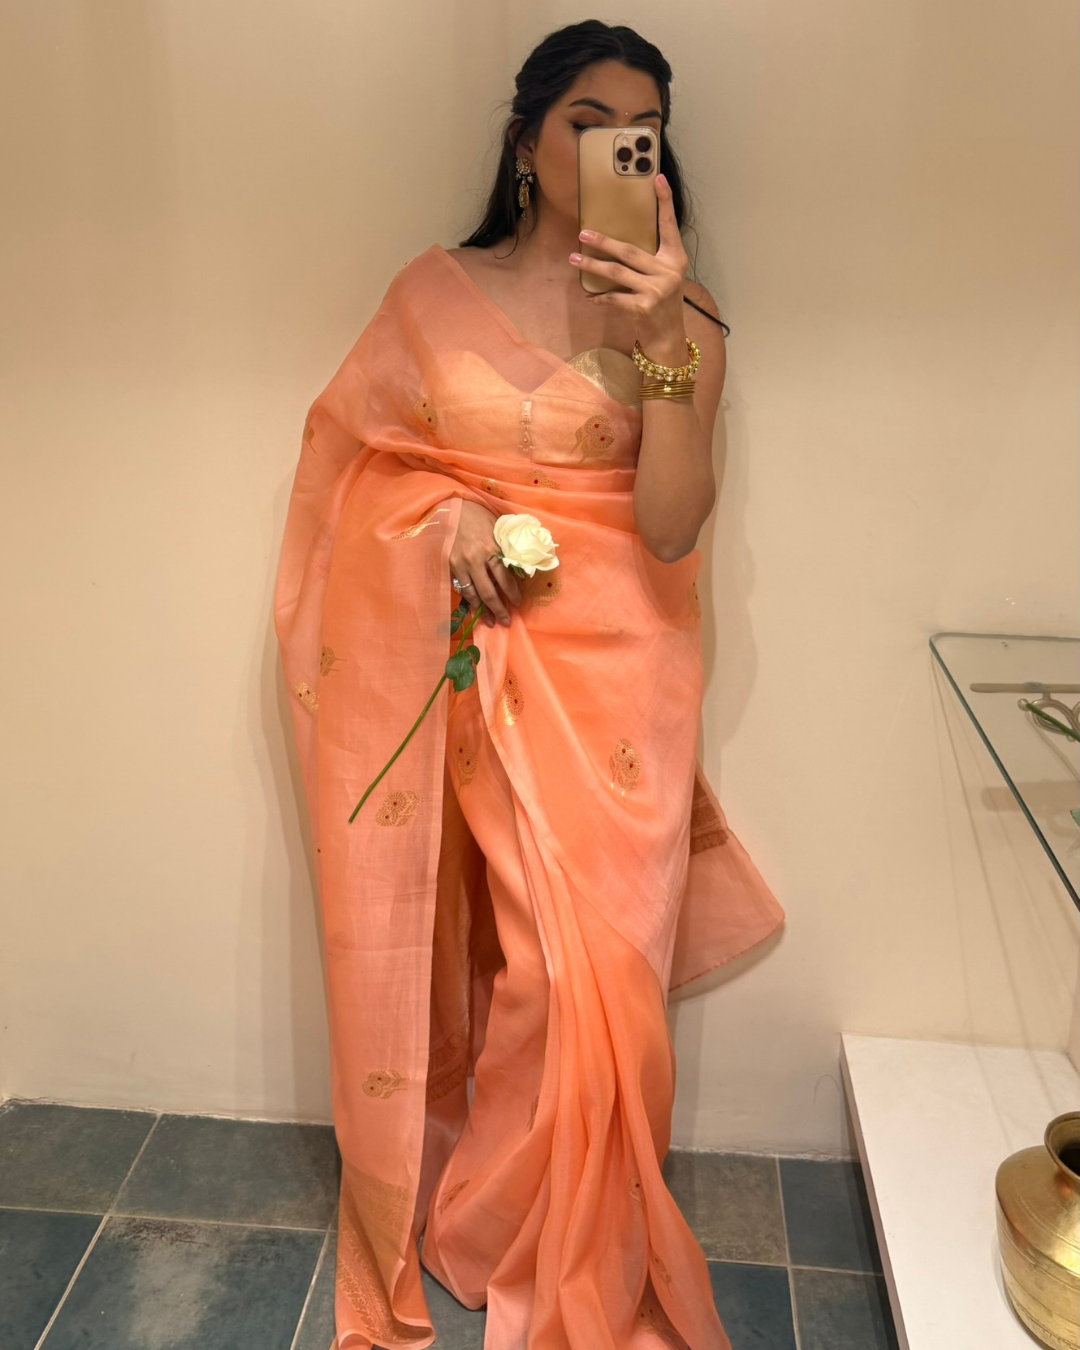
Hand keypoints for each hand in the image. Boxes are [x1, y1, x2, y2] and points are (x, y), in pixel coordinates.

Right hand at [448, 500, 521, 627]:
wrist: (451, 508)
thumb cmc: (478, 516)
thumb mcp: (497, 529)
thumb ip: (506, 549)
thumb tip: (519, 570)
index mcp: (492, 548)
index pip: (505, 577)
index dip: (513, 593)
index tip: (518, 603)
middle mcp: (476, 559)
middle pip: (489, 592)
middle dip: (499, 609)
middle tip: (506, 622)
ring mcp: (460, 564)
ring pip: (473, 594)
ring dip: (482, 611)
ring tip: (490, 622)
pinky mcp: (449, 566)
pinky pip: (460, 588)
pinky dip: (468, 600)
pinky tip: (474, 608)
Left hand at [568, 173, 689, 364]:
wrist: (669, 337)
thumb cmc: (662, 303)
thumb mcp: (664, 276)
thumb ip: (651, 258)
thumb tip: (619, 240)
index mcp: (675, 259)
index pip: (669, 226)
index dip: (664, 202)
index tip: (657, 179)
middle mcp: (668, 272)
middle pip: (629, 251)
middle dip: (603, 242)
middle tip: (583, 233)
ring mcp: (655, 290)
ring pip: (616, 273)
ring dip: (592, 266)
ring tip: (574, 258)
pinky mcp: (642, 308)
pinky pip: (614, 298)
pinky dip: (599, 299)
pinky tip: (588, 297)